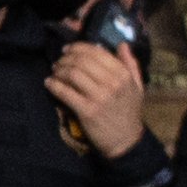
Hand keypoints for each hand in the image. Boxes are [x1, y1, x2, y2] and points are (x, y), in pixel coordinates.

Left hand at [48, 39, 147, 157]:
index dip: (78, 47)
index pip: (97, 52)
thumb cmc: (129, 113)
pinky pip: (65, 92)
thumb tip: (123, 44)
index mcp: (123, 75)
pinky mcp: (87, 111)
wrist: (126, 141)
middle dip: (66, 58)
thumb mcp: (137, 87)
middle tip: (58, 61)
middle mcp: (112, 83)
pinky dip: (54, 85)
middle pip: (82, 61)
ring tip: (54, 72)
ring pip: (72, 74)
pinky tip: (49, 83)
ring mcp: (99, 97)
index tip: (68, 49)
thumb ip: (131, 64)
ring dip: (59, 70)